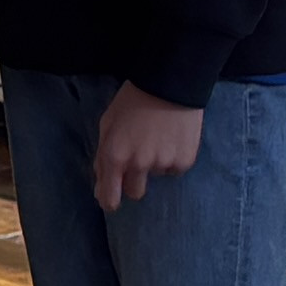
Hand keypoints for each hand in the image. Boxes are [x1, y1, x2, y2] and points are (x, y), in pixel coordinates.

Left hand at [93, 85, 208, 211]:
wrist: (169, 84)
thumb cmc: (132, 101)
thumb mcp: (108, 124)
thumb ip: (102, 156)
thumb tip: (101, 184)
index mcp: (115, 156)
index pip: (110, 197)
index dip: (109, 201)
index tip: (111, 201)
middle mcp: (138, 164)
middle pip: (135, 193)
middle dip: (133, 182)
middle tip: (138, 161)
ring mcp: (163, 164)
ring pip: (156, 176)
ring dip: (154, 164)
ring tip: (157, 137)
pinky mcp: (184, 161)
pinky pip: (175, 169)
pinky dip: (173, 158)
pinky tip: (172, 138)